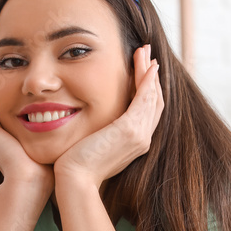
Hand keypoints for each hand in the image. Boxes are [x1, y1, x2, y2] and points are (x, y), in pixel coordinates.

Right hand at [0, 72, 54, 194]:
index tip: (23, 88)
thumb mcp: (53, 149)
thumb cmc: (46, 170)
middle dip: (2, 92)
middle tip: (6, 75)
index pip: (11, 116)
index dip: (15, 101)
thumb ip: (59, 138)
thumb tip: (77, 130)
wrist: (31, 181)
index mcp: (13, 142)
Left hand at [52, 45, 163, 188]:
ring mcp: (139, 135)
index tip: (144, 69)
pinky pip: (144, 99)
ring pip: (152, 97)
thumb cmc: (77, 164)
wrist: (74, 179)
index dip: (149, 88)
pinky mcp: (130, 130)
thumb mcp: (94, 144)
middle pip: (155, 101)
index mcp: (136, 142)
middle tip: (147, 53)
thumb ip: (101, 132)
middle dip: (152, 76)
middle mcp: (143, 139)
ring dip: (149, 72)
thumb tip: (96, 122)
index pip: (148, 110)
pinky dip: (147, 81)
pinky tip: (146, 66)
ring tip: (145, 51)